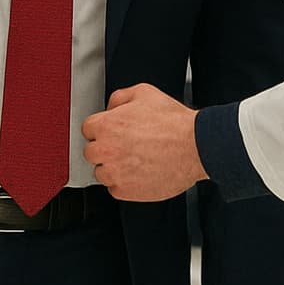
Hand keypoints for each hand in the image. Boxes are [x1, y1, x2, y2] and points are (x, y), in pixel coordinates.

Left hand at [81, 84, 203, 201]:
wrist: (195, 147)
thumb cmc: (173, 122)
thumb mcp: (144, 92)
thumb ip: (119, 98)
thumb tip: (111, 107)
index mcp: (107, 125)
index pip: (87, 129)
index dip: (102, 128)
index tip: (112, 131)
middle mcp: (107, 150)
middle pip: (90, 152)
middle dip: (105, 148)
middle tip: (124, 145)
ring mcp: (115, 173)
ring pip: (101, 172)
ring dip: (113, 167)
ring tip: (135, 160)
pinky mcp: (126, 192)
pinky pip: (115, 189)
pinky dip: (125, 183)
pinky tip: (140, 172)